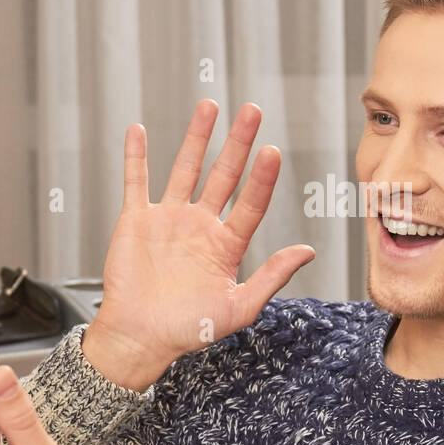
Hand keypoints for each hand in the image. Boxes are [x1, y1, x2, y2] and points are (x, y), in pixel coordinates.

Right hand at [85, 101, 314, 389]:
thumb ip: (272, 276)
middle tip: (252, 111)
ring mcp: (168, 219)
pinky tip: (138, 131)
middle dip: (238, 143)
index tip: (272, 151)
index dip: (262, 178)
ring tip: (210, 106)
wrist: (140, 338)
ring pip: (185, 168)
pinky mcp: (136, 221)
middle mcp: (200, 226)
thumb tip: (308, 250)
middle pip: (224, 175)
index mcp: (226, 245)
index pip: (250, 203)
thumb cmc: (189, 330)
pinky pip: (136, 182)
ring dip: (197, 137)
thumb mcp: (240, 307)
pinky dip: (136, 157)